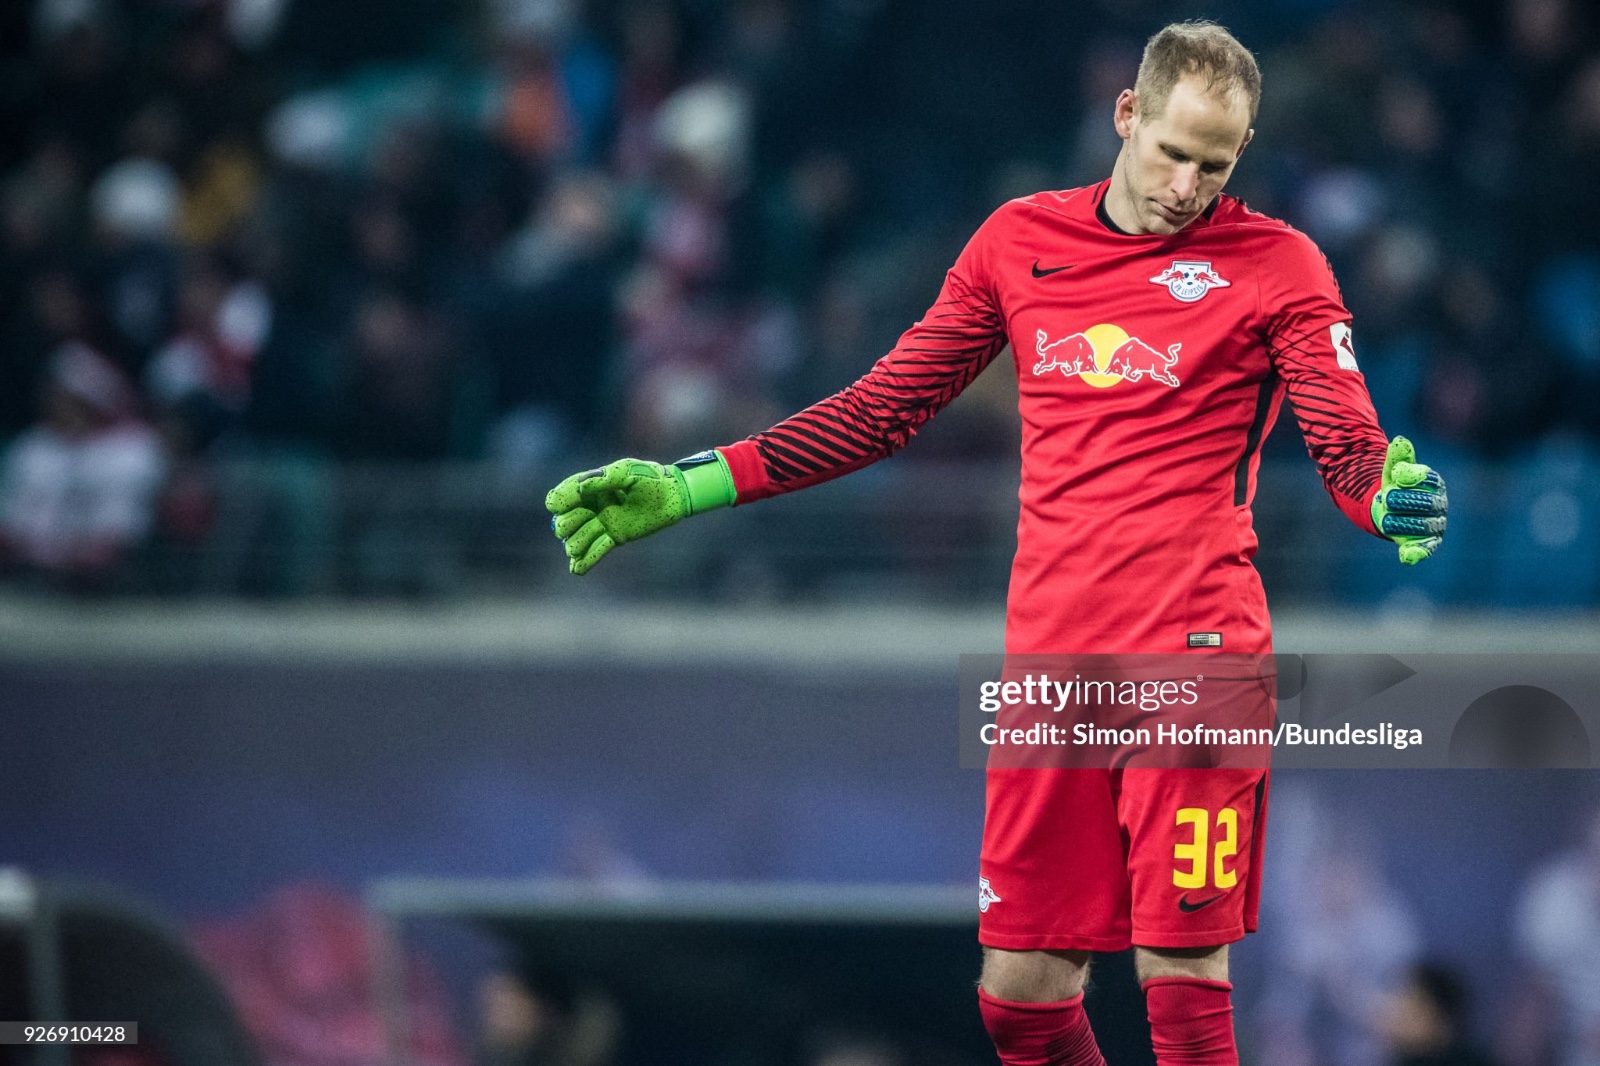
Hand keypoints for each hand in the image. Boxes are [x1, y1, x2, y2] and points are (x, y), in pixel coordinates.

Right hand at [546, 459, 688, 574]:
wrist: (673, 496)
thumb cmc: (651, 478)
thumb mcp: (627, 472)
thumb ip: (604, 478)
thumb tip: (579, 488)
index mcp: (592, 485)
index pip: (565, 494)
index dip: (559, 501)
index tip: (555, 507)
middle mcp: (593, 505)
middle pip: (567, 520)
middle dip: (568, 524)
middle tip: (577, 526)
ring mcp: (603, 523)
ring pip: (579, 538)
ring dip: (576, 544)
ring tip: (581, 545)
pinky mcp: (615, 537)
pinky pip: (597, 551)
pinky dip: (586, 561)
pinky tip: (577, 570)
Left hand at [1371, 436, 1446, 565]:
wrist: (1388, 509)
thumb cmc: (1394, 486)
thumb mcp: (1392, 469)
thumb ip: (1397, 457)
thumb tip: (1400, 442)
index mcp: (1434, 483)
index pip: (1426, 479)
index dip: (1407, 477)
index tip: (1393, 476)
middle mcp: (1439, 504)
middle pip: (1423, 503)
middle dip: (1400, 500)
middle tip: (1385, 497)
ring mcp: (1434, 524)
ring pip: (1420, 525)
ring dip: (1398, 521)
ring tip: (1385, 517)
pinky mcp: (1426, 542)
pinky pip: (1425, 548)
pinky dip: (1416, 552)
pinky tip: (1406, 555)